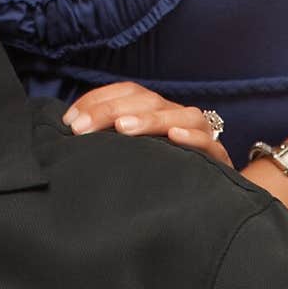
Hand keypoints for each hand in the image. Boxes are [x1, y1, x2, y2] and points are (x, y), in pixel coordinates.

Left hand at [62, 82, 232, 166]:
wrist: (209, 197)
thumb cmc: (161, 169)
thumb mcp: (133, 150)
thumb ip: (108, 137)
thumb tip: (70, 131)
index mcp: (155, 109)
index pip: (126, 91)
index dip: (97, 100)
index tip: (70, 120)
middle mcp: (176, 114)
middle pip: (147, 100)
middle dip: (111, 111)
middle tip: (82, 129)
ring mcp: (199, 132)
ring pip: (178, 114)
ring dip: (149, 119)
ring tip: (123, 127)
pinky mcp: (217, 156)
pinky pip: (208, 141)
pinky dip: (192, 136)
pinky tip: (174, 137)